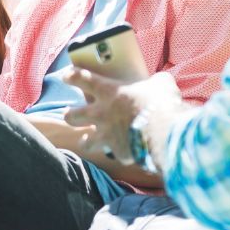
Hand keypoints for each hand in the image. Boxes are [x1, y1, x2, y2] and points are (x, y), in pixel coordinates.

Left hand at [63, 70, 181, 163]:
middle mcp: (101, 114)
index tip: (66, 76)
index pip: (81, 79)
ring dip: (86, 141)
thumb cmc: (160, 101)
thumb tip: (160, 82)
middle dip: (69, 115)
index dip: (71, 76)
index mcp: (108, 91)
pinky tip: (127, 153)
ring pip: (85, 143)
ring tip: (87, 141)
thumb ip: (154, 82)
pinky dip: (121, 153)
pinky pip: (116, 154)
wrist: (164, 131)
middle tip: (69, 113)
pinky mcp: (118, 152)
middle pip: (72, 116)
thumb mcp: (160, 83)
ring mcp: (107, 135)